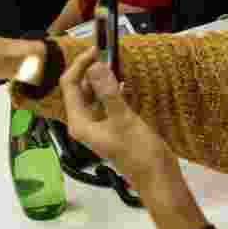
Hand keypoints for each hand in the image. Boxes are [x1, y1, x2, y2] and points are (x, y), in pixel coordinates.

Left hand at [60, 47, 175, 186]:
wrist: (158, 178)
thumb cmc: (138, 151)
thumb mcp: (123, 119)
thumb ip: (107, 92)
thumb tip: (95, 66)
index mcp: (79, 122)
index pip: (69, 85)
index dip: (80, 65)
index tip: (96, 50)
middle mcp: (84, 122)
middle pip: (79, 88)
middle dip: (90, 70)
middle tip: (107, 54)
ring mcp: (98, 124)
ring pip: (93, 95)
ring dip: (102, 79)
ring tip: (115, 64)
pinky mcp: (111, 125)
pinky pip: (106, 102)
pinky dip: (112, 91)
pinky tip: (124, 82)